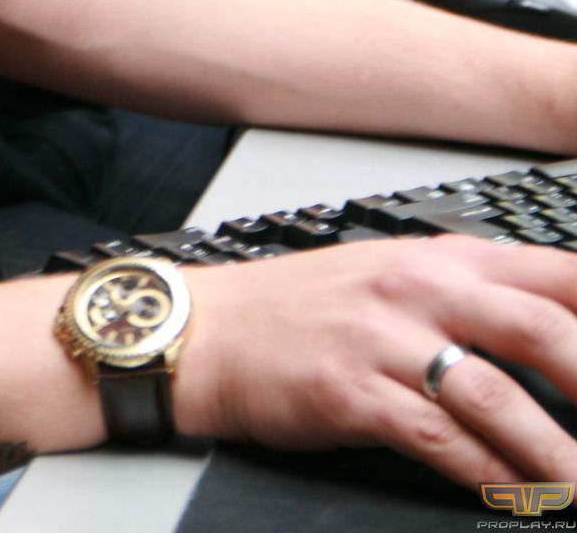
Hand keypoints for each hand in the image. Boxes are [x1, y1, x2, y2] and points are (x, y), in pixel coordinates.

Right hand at [174, 236, 576, 493]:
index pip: (554, 272)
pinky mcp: (355, 393)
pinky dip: (493, 477)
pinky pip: (442, 440)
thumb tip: (555, 329)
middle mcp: (419, 286)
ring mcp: (386, 339)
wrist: (210, 330)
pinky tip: (522, 499)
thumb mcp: (391, 274)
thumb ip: (470, 292)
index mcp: (439, 255)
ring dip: (558, 455)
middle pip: (540, 330)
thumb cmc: (301, 308)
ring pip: (498, 398)